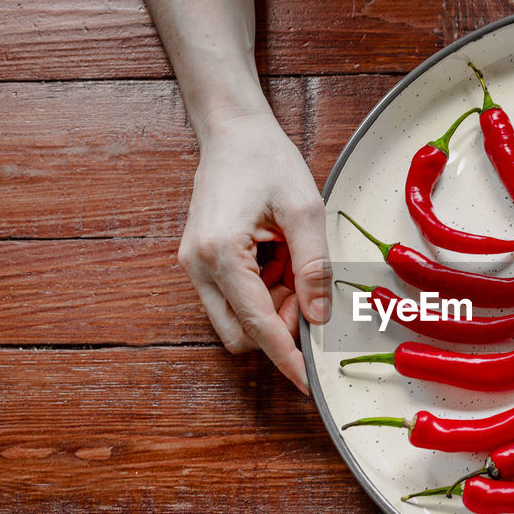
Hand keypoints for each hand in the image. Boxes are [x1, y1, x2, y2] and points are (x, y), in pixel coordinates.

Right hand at [178, 110, 330, 392]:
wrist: (232, 131)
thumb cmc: (266, 161)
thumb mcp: (304, 210)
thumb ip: (314, 267)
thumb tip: (319, 317)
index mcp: (220, 254)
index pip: (258, 326)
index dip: (287, 357)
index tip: (308, 382)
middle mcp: (198, 267)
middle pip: (240, 334)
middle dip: (278, 326)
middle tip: (307, 289)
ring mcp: (194, 266)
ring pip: (236, 320)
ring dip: (271, 308)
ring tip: (291, 263)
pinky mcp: (200, 263)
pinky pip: (232, 299)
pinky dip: (260, 293)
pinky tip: (277, 259)